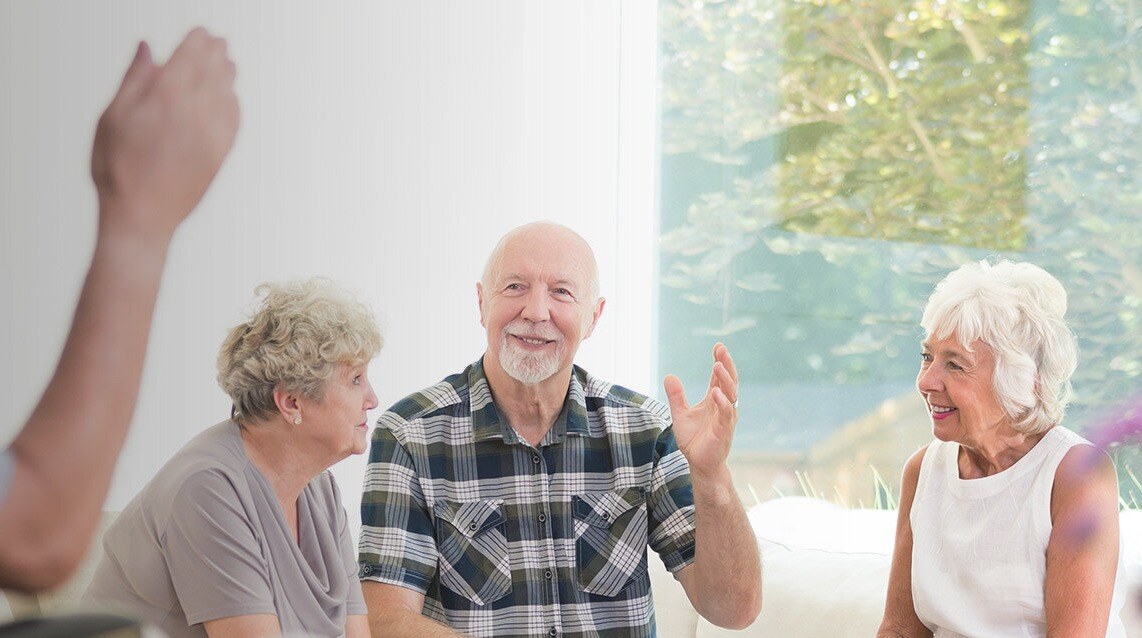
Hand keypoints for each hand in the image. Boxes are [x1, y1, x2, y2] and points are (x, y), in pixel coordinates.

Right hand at [91, 27, 238, 241]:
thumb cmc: (117, 168)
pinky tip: (229, 98)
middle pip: (216, 69)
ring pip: (229, 92)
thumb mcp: (113, 117)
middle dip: (217, 52)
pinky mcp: (223, 154)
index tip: (202, 32)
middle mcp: (196, 112)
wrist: (142, 217)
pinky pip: (235, 119)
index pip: (193, 54)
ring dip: (228, 74)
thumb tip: (149, 47)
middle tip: (218, 42)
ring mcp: (214, 134)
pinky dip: (234, 102)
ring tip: (225, 64)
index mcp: (166, 97)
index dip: (199, 39)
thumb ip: (135, 79)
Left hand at [663, 342, 739, 475]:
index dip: (720, 362)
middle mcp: (723, 406)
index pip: (719, 378)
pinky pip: (726, 414)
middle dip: (726, 365)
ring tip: (717, 366)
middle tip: (722, 350)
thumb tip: (669, 375)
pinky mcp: (724, 431)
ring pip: (730, 395)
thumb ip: (676, 396)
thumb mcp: (681, 414)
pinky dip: (723, 403)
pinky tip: (716, 392)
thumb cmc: (694, 440)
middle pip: (729, 381)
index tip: (718, 346)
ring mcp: (725, 418)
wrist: (699, 464)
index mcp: (714, 401)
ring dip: (725, 380)